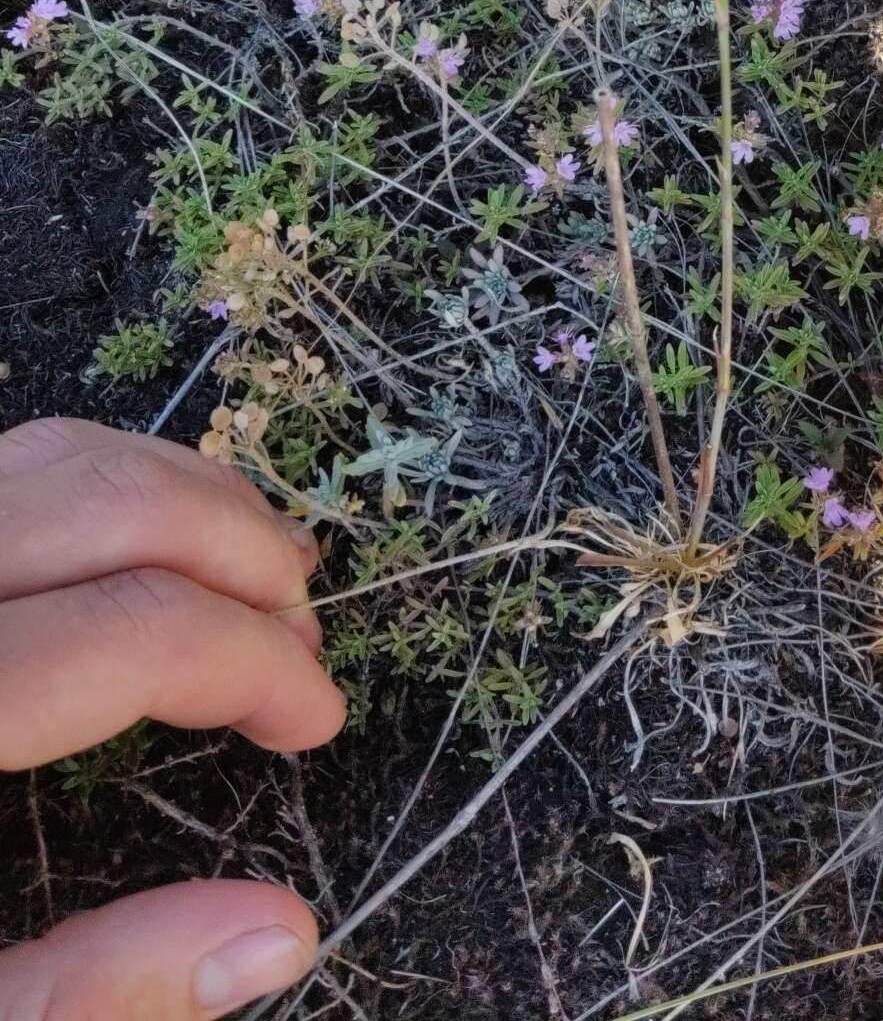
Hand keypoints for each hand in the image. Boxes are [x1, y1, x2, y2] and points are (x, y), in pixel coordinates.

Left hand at [0, 417, 345, 1018]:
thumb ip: (88, 990)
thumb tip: (280, 935)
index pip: (136, 631)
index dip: (256, 667)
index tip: (314, 724)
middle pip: (118, 506)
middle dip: (246, 558)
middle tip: (306, 639)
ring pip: (69, 455)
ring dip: (190, 501)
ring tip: (263, 577)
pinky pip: (24, 458)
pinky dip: (115, 482)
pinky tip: (157, 548)